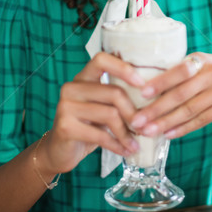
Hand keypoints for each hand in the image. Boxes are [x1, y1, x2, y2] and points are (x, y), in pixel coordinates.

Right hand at [38, 52, 143, 174]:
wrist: (59, 151)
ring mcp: (66, 106)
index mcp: (82, 77)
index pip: (102, 60)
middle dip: (133, 112)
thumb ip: (117, 97)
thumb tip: (153, 94)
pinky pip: (100, 135)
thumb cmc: (87, 126)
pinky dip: (117, 145)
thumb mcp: (101, 107)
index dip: (123, 68)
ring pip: (110, 114)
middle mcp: (72, 87)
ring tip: (136, 143)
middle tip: (145, 127)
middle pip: (113, 92)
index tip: (142, 84)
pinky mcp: (65, 127)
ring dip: (127, 133)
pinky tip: (126, 151)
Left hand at [130, 53, 211, 138]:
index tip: (142, 93)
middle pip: (182, 95)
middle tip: (136, 120)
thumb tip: (145, 79)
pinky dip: (183, 128)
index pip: (180, 70)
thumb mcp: (204, 61)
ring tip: (147, 131)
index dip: (161, 82)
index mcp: (202, 60)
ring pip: (190, 111)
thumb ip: (182, 68)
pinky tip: (167, 134)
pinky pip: (201, 120)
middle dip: (157, 109)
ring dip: (166, 123)